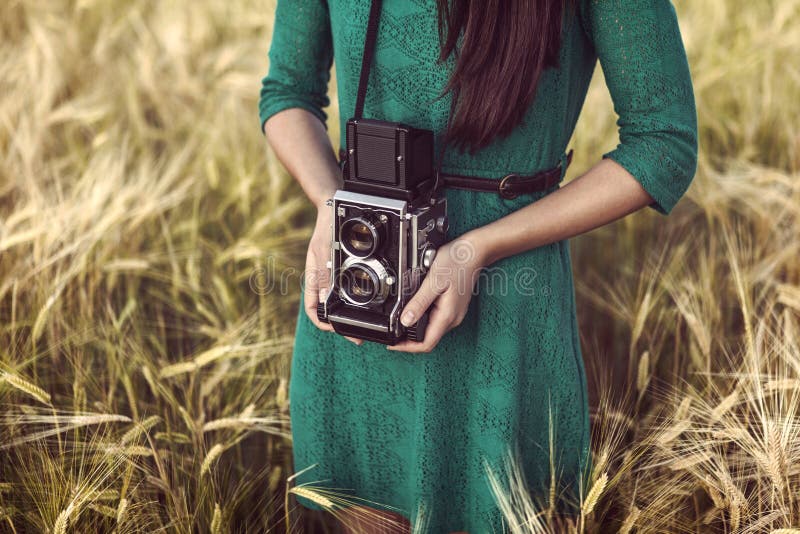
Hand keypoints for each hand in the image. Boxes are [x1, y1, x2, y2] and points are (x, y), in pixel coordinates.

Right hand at [304, 204, 362, 344]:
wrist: (334, 208)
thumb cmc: (327, 226)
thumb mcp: (324, 249)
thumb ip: (324, 274)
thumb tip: (324, 300)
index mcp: (313, 277)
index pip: (312, 309)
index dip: (322, 322)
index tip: (335, 328)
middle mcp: (322, 280)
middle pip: (327, 311)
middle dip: (339, 325)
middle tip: (356, 335)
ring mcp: (332, 277)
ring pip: (337, 304)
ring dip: (347, 316)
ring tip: (362, 325)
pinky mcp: (342, 272)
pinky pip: (345, 292)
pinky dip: (353, 302)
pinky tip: (366, 306)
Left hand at [387, 234, 485, 352]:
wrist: (473, 252)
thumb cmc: (457, 262)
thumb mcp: (433, 281)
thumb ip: (419, 303)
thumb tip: (405, 321)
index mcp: (447, 315)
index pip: (426, 343)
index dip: (407, 347)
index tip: (393, 344)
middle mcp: (452, 318)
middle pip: (428, 339)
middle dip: (408, 340)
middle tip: (392, 333)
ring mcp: (453, 313)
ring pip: (431, 329)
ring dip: (415, 328)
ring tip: (399, 321)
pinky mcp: (452, 307)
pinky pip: (435, 319)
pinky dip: (422, 318)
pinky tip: (414, 310)